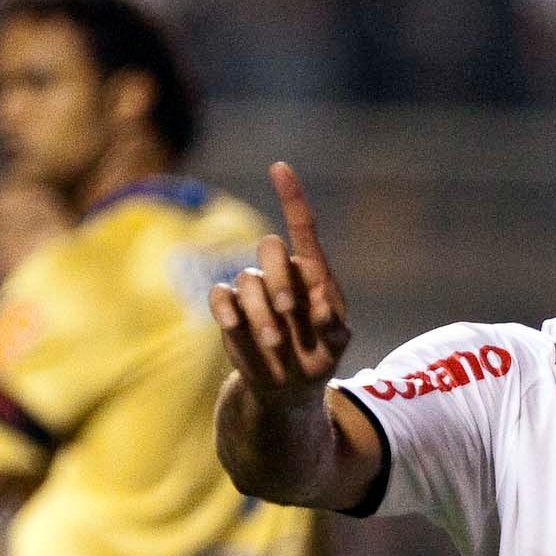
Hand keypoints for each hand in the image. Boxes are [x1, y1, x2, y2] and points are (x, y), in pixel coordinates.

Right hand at [209, 162, 350, 404]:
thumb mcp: (336, 347)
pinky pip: (220, 296)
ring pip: (247, 279)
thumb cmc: (319, 358)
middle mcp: (280, 273)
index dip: (290, 197)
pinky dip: (226, 310)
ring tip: (274, 344)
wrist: (288, 387)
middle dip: (279, 278)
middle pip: (270, 248)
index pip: (301, 227)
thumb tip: (323, 309)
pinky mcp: (229, 309)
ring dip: (260, 313)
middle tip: (288, 310)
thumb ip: (334, 328)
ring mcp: (253, 290)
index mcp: (311, 273)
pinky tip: (234, 327)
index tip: (279, 168)